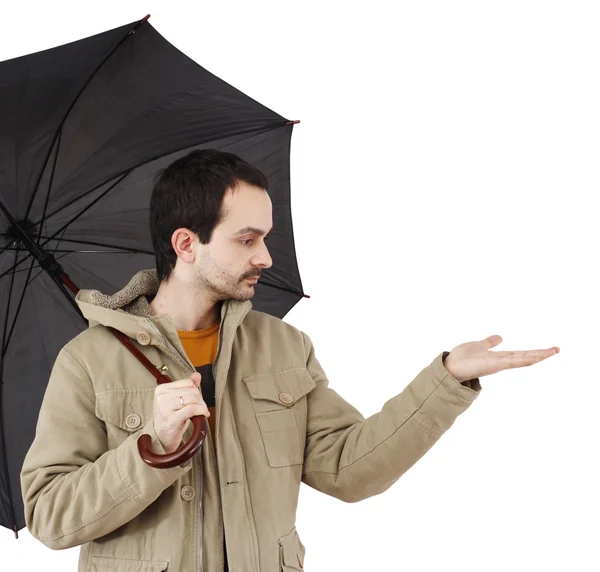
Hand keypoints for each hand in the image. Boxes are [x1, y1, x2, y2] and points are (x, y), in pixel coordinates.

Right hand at [153, 372, 209, 453]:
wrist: (161, 438)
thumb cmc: (170, 419)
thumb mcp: (176, 401)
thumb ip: (186, 387)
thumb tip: (197, 375)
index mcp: (161, 389)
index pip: (187, 383)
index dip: (196, 390)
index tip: (198, 399)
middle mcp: (162, 397)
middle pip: (191, 390)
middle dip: (200, 399)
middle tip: (201, 407)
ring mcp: (165, 408)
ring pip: (192, 399)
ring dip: (202, 405)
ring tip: (202, 411)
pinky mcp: (172, 419)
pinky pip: (192, 409)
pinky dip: (201, 411)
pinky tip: (203, 414)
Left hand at [443, 335, 558, 382]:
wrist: (450, 367)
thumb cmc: (462, 358)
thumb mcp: (479, 345)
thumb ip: (489, 342)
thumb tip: (500, 337)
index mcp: (499, 357)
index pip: (520, 354)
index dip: (534, 352)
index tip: (548, 349)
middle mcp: (501, 362)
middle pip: (525, 357)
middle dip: (541, 354)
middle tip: (557, 349)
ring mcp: (499, 364)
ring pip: (522, 359)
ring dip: (537, 355)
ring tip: (552, 351)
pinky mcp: (494, 365)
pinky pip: (511, 362)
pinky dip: (523, 360)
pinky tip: (534, 357)